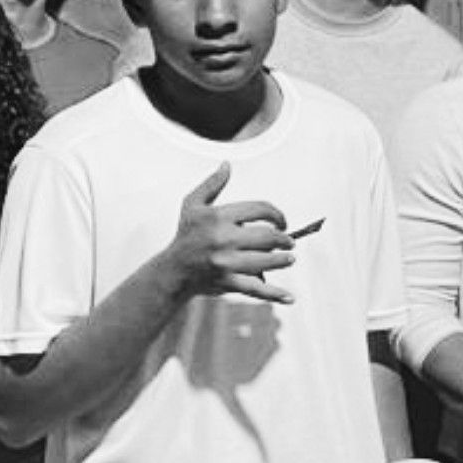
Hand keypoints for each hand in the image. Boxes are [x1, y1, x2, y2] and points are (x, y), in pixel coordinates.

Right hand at [159, 163, 296, 303]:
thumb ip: (212, 184)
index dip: (277, 214)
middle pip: (267, 236)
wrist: (173, 271)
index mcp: (218, 217)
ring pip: (266, 260)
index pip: (260, 210)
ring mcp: (225, 262)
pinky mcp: (227, 282)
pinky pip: (255, 288)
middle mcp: (223, 239)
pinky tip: (290, 297)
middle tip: (290, 242)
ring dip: (283, 260)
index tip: (282, 222)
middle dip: (284, 239)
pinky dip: (274, 294)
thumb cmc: (186, 235)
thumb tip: (227, 164)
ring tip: (290, 258)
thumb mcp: (192, 205)